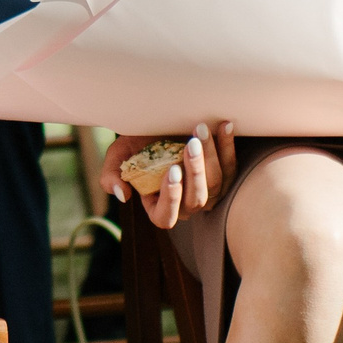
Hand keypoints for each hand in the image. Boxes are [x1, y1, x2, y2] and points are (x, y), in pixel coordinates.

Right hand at [103, 122, 236, 229]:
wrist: (158, 128)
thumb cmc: (136, 144)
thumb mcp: (117, 156)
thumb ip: (111, 175)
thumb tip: (122, 194)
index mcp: (158, 207)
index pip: (166, 216)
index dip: (171, 198)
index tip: (171, 170)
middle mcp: (186, 206)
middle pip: (196, 199)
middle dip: (195, 171)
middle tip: (191, 143)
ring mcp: (207, 193)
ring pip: (216, 183)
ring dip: (211, 156)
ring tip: (201, 128)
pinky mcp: (223, 177)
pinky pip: (231, 168)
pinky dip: (227, 146)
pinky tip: (224, 126)